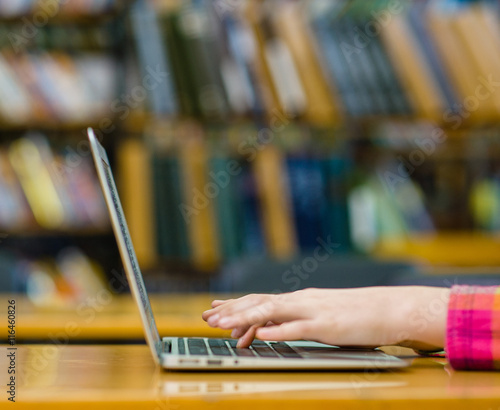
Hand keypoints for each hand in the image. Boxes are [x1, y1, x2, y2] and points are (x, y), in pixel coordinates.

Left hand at [202, 287, 449, 349]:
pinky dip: (276, 330)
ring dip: (244, 318)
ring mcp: (313, 311)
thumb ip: (301, 320)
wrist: (390, 307)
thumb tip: (279, 328)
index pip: (261, 299)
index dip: (237, 305)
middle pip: (259, 302)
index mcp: (301, 299)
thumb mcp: (323, 315)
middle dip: (231, 310)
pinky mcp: (326, 326)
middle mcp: (302, 301)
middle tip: (207, 317)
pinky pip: (297, 328)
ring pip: (271, 311)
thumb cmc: (358, 314)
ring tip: (221, 325)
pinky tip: (260, 335)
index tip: (216, 309)